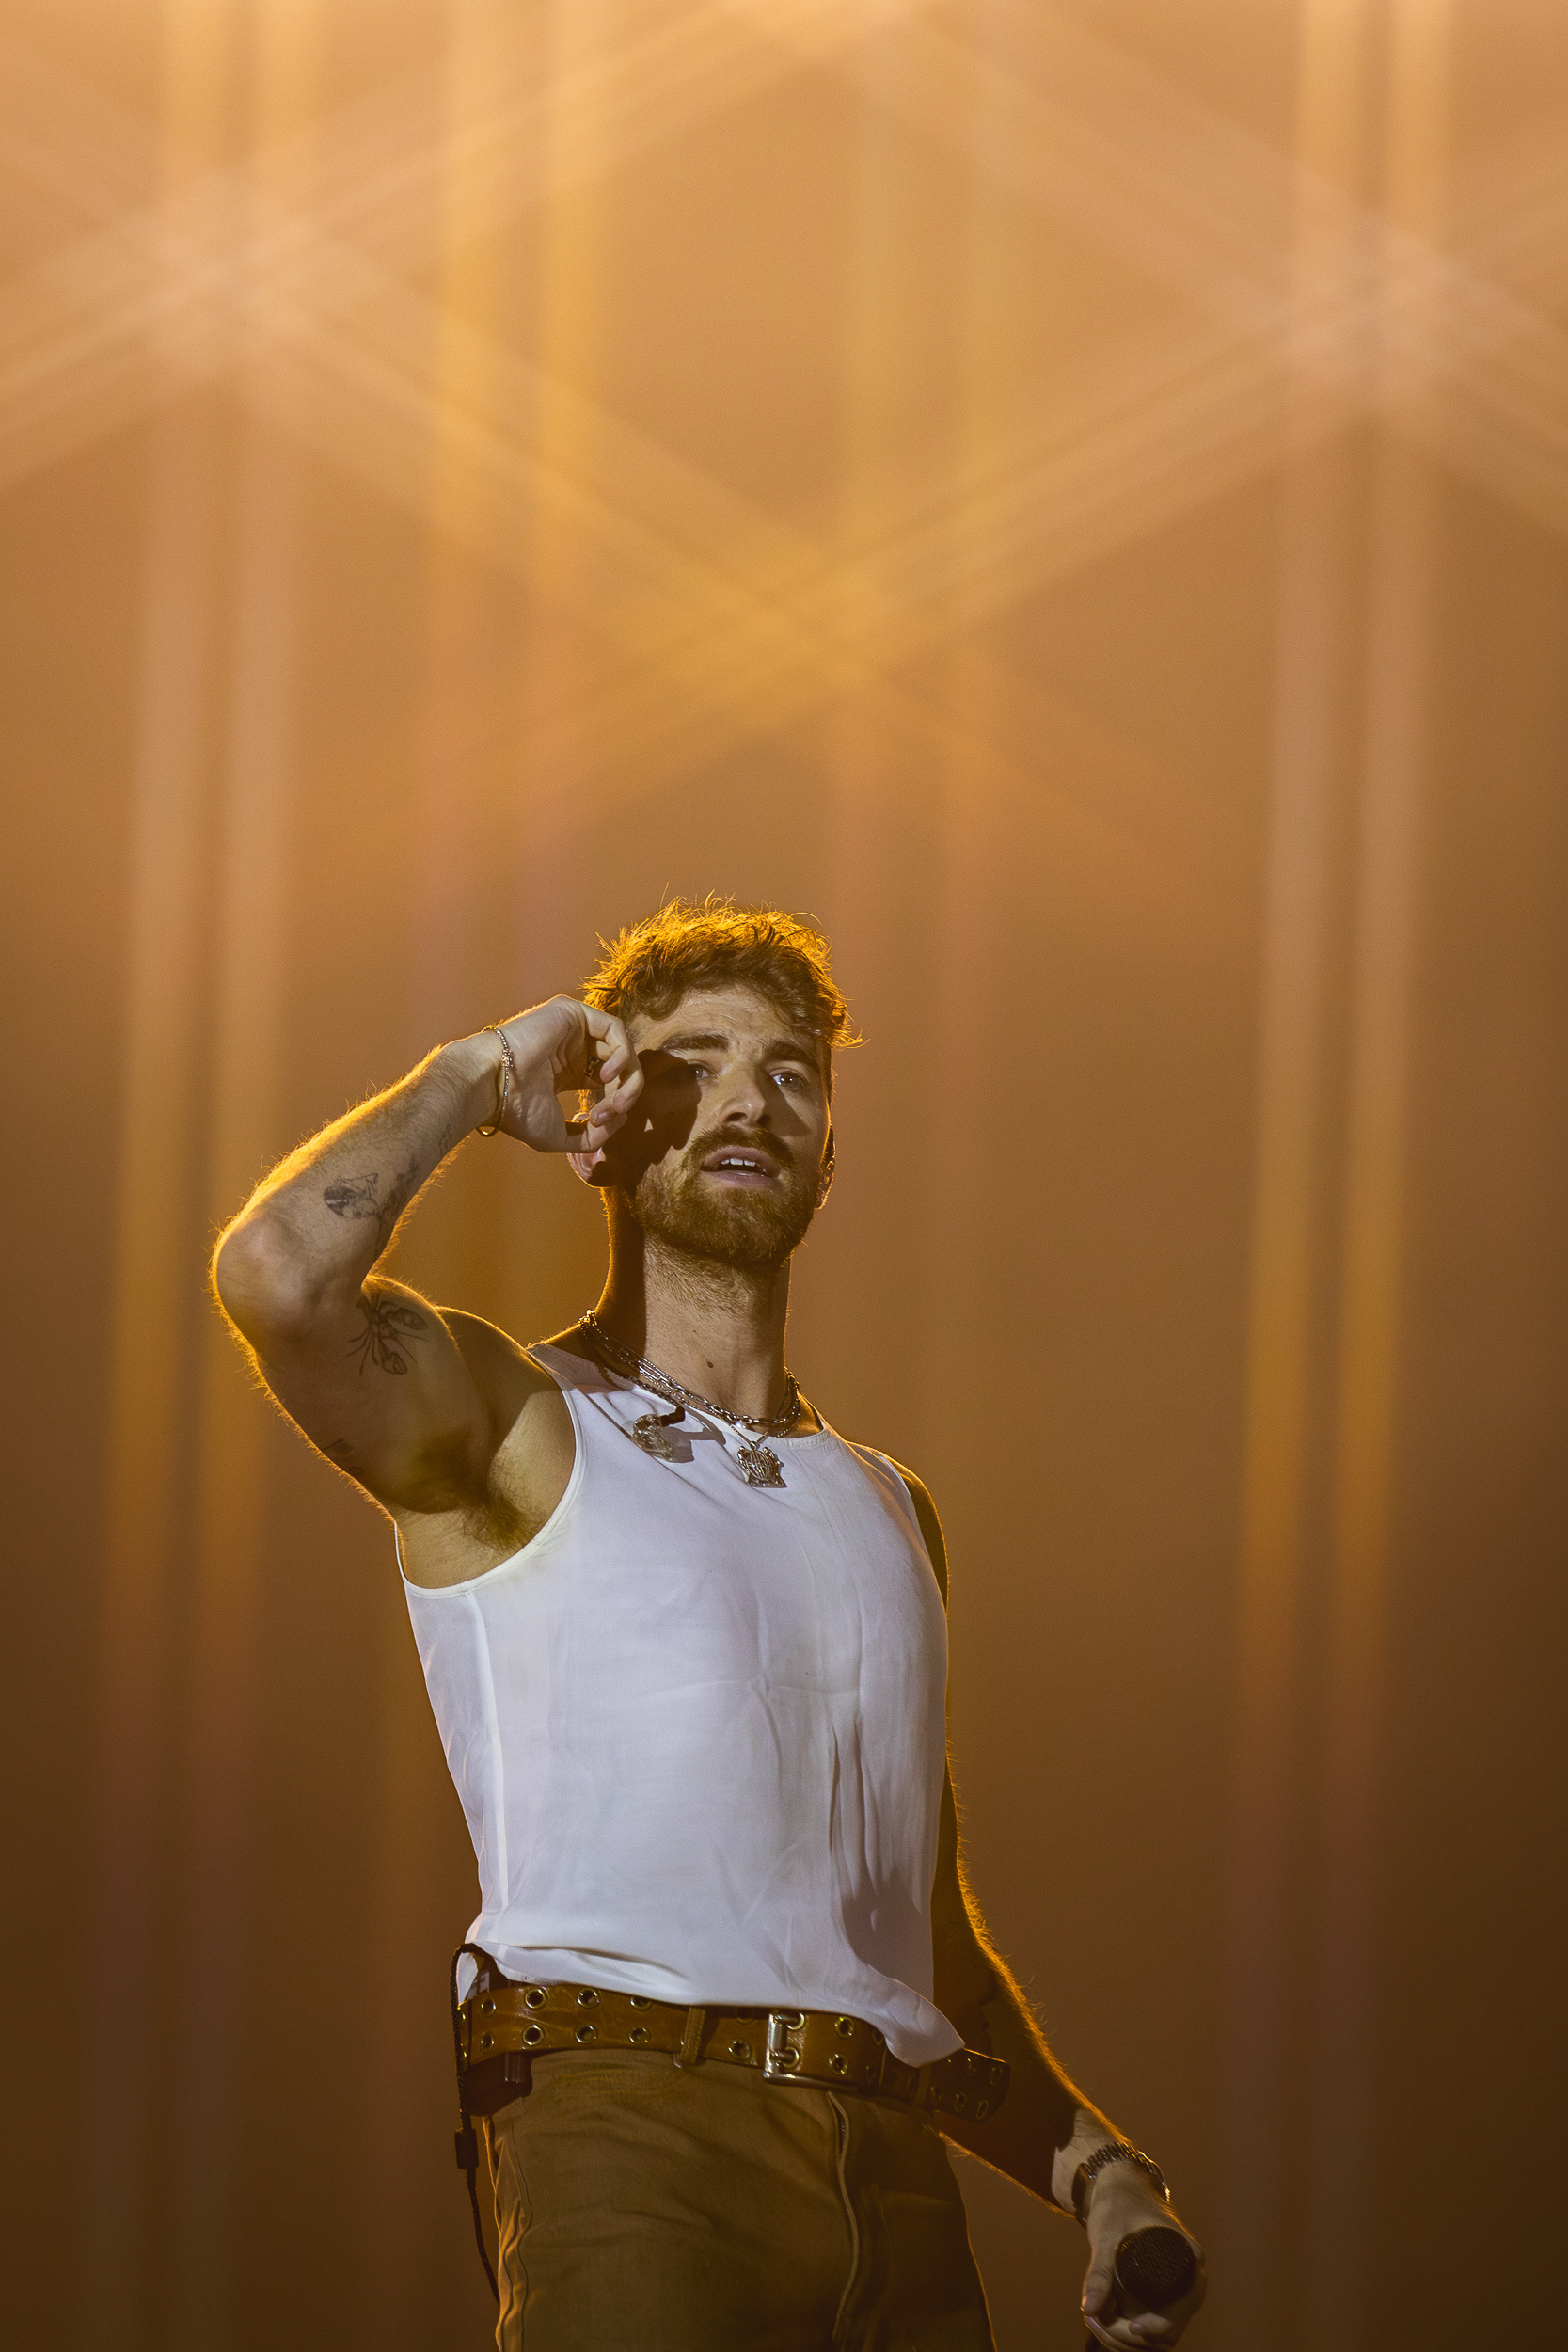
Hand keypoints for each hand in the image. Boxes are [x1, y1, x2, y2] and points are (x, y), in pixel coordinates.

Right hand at [477, 997, 643, 1156]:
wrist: (492, 1085)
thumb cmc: (517, 1111)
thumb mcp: (558, 1135)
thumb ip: (590, 1137)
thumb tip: (620, 1121)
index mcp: (568, 1073)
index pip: (609, 1084)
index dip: (614, 1104)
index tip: (599, 1123)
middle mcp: (573, 1049)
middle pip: (619, 1067)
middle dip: (625, 1094)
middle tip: (613, 1113)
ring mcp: (574, 1030)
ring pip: (622, 1048)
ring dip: (628, 1078)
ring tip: (615, 1100)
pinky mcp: (574, 1013)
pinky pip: (615, 1029)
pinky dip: (621, 1054)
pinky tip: (606, 1075)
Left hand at [1080, 2169, 1205, 2349]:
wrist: (1120, 2187)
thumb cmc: (1119, 2203)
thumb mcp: (1107, 2235)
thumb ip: (1100, 2272)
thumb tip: (1088, 2309)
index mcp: (1189, 2258)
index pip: (1184, 2306)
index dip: (1159, 2324)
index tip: (1131, 2326)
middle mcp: (1189, 2279)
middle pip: (1171, 2328)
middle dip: (1133, 2336)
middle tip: (1098, 2321)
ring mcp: (1176, 2290)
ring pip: (1160, 2334)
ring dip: (1128, 2339)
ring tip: (1095, 2320)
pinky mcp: (1161, 2296)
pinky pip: (1151, 2326)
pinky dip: (1129, 2332)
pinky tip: (1103, 2320)